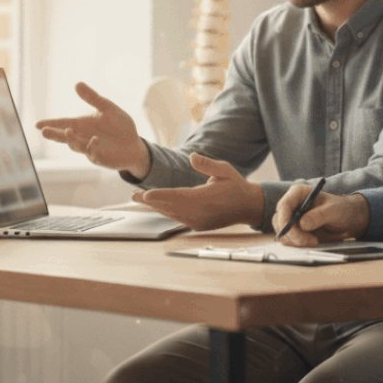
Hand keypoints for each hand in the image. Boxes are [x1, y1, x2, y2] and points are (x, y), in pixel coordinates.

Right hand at [36, 82, 150, 177]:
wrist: (134, 144)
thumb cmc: (119, 126)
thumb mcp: (108, 108)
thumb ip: (93, 98)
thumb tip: (77, 83)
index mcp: (82, 124)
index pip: (63, 123)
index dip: (51, 123)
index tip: (37, 124)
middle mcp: (82, 137)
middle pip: (65, 136)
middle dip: (54, 134)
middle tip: (44, 131)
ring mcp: (89, 149)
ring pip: (76, 145)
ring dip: (71, 139)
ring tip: (68, 131)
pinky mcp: (100, 157)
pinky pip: (93, 153)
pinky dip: (92, 147)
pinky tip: (94, 140)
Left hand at [132, 153, 264, 231]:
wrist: (249, 207)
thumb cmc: (236, 185)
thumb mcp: (225, 170)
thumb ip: (207, 164)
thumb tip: (192, 156)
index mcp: (205, 198)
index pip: (177, 197)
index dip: (159, 196)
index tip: (145, 194)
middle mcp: (200, 213)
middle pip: (170, 207)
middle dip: (151, 201)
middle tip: (134, 195)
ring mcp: (199, 221)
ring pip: (172, 214)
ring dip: (156, 207)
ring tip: (141, 199)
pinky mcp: (199, 226)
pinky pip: (178, 218)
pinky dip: (167, 212)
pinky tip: (159, 206)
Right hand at [272, 184, 369, 246]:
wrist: (347, 220)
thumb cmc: (342, 209)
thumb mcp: (334, 210)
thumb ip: (319, 216)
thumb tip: (302, 224)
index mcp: (298, 193)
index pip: (284, 205)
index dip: (284, 219)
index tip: (293, 231)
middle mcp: (292, 205)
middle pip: (280, 221)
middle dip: (292, 234)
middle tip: (311, 241)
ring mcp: (291, 219)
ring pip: (282, 233)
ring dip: (296, 241)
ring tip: (315, 241)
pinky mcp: (293, 231)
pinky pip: (288, 240)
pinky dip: (297, 244)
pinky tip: (311, 242)